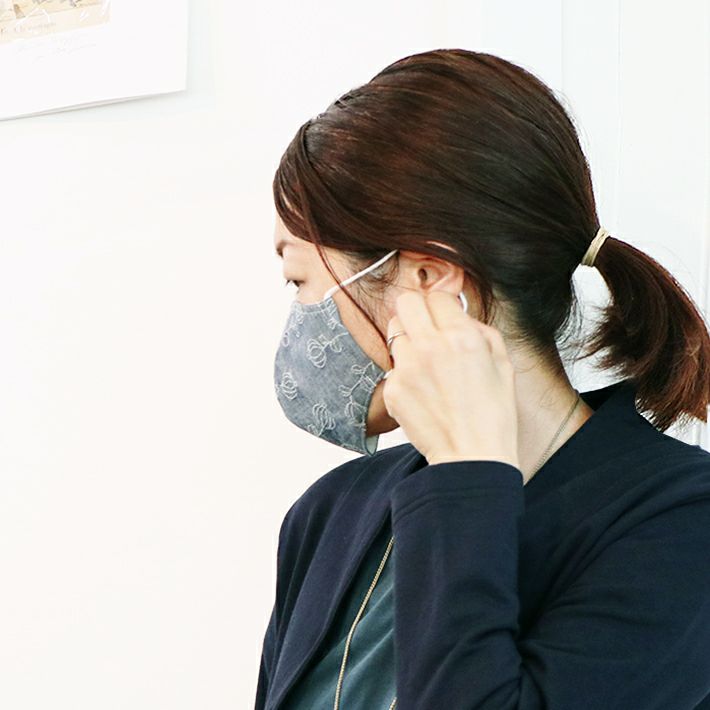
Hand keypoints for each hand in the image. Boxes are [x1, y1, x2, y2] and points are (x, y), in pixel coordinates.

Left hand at [383, 290, 519, 469]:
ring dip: (408, 339)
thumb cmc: (493, 414)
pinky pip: (393, 366)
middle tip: (426, 326)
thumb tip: (459, 314)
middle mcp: (430, 347)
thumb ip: (479, 330)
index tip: (444, 314)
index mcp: (461, 337)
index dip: (442, 305)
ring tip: (425, 362)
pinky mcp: (393, 389)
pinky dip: (404, 372)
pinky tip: (422, 390)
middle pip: (405, 302)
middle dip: (416, 309)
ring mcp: (407, 368)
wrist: (472, 457)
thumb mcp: (502, 364)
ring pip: (394, 331)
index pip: (437, 296)